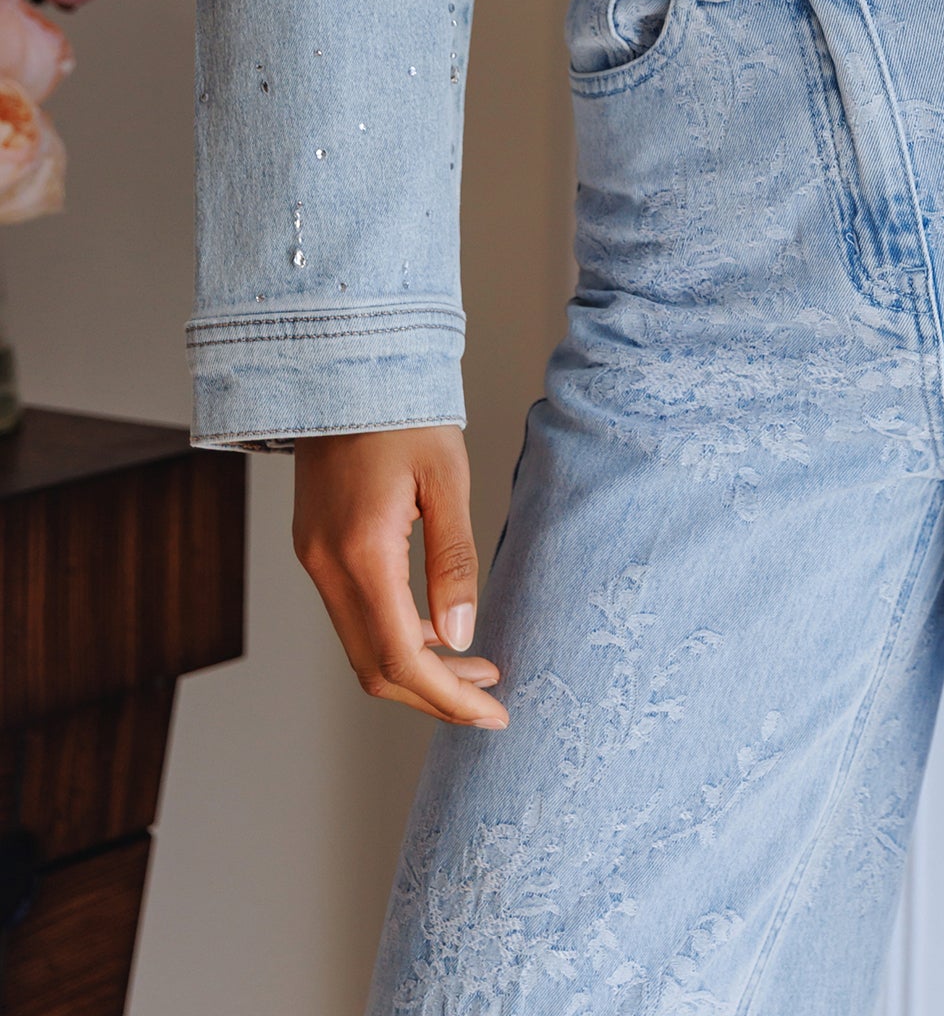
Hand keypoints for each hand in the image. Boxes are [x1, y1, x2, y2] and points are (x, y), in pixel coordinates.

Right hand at [292, 426, 508, 727]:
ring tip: (477, 668)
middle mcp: (327, 566)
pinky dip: (395, 635)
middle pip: (376, 670)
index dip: (448, 698)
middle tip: (491, 701)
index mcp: (361, 553)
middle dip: (435, 695)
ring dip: (417, 668)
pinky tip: (437, 628)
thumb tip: (462, 636)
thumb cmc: (403, 410)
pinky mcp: (316, 548)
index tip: (494, 713)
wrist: (345, 364)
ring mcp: (315, 559)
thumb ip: (454, 560)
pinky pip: (354, 615)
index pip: (402, 659)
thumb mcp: (446, 478)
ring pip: (362, 647)